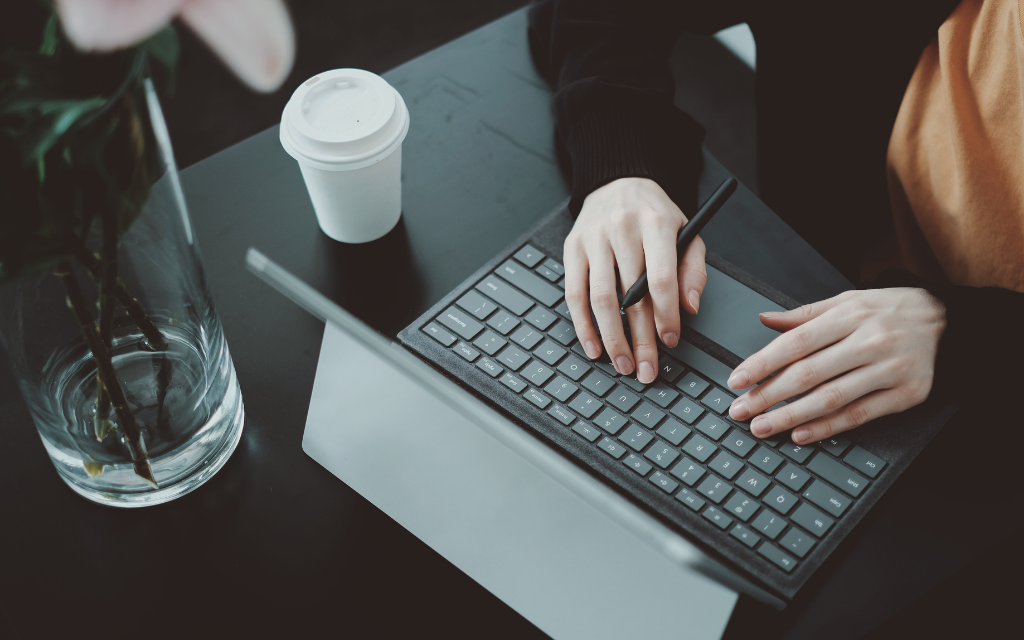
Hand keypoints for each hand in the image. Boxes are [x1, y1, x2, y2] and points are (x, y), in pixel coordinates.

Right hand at [563, 177, 707, 382]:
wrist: (618, 181)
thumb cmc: (655, 215)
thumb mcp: (687, 233)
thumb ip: (693, 270)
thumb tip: (689, 308)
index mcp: (656, 224)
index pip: (660, 279)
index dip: (666, 315)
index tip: (670, 341)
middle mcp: (622, 230)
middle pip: (630, 296)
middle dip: (640, 339)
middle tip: (646, 369)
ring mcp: (593, 239)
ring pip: (600, 299)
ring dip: (611, 338)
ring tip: (622, 364)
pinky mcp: (572, 248)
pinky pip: (573, 294)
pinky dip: (583, 325)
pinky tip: (593, 347)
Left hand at [726, 288, 945, 443]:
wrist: (946, 320)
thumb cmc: (887, 311)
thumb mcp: (846, 301)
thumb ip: (804, 315)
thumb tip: (764, 319)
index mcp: (849, 316)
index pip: (796, 343)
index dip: (762, 363)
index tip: (737, 381)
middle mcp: (869, 342)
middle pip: (808, 374)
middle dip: (768, 395)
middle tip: (740, 411)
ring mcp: (889, 370)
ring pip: (832, 398)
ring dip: (791, 416)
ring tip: (762, 427)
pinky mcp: (906, 394)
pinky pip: (860, 415)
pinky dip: (828, 428)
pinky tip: (801, 435)